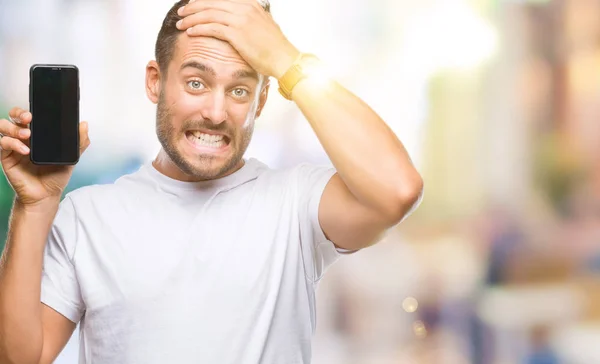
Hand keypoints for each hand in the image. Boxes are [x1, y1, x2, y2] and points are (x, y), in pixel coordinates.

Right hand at [0, 107, 90, 207]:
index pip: (30, 115)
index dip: (30, 109)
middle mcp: (24, 137)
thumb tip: (84, 124)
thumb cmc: (56, 176)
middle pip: (14, 116)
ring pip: (4, 126)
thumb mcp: (71, 158)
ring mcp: (14, 146)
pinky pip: (3, 143)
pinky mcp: (6, 156)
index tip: (37, 110)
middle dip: (19, 112)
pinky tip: (25, 150)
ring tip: (27, 134)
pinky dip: (13, 143)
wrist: (46, 195)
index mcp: (38, 134)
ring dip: (14, 127)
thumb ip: (79, 142)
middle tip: (28, 117)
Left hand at [176, 0, 299, 78]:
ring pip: (208, 14)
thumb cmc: (275, 48)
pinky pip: (211, 28)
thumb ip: (251, 19)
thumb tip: (243, 22)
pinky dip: (198, 28)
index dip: (204, 1)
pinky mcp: (236, 33)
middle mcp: (244, 8)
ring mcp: (240, 19)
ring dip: (191, 18)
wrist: (284, 59)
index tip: (193, 5)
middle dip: (193, 7)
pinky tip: (190, 31)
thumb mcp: (265, 26)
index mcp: (251, 4)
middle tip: (181, 12)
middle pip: (211, 3)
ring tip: (180, 23)